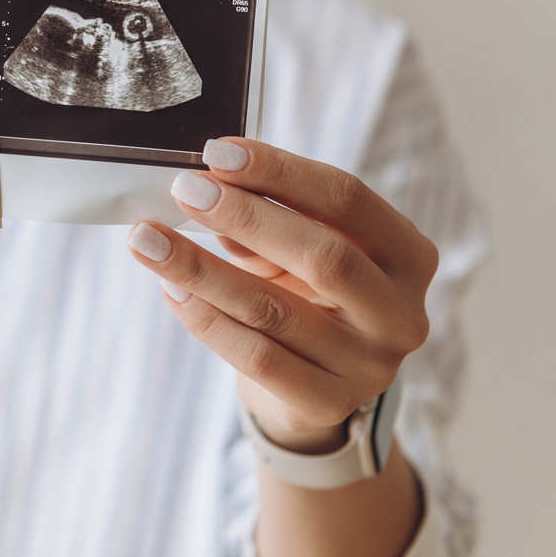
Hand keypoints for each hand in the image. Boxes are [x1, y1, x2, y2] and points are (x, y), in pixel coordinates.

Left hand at [126, 138, 437, 451]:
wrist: (317, 390)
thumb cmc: (308, 298)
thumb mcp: (299, 254)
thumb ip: (267, 224)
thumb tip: (208, 191)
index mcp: (407, 255)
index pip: (347, 199)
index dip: (281, 172)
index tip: (217, 152)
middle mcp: (402, 313)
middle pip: (324, 254)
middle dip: (245, 216)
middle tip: (183, 190)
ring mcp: (370, 365)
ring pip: (274, 309)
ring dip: (201, 269)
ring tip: (147, 240)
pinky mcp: (327, 404)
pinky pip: (255, 356)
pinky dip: (206, 320)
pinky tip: (171, 291)